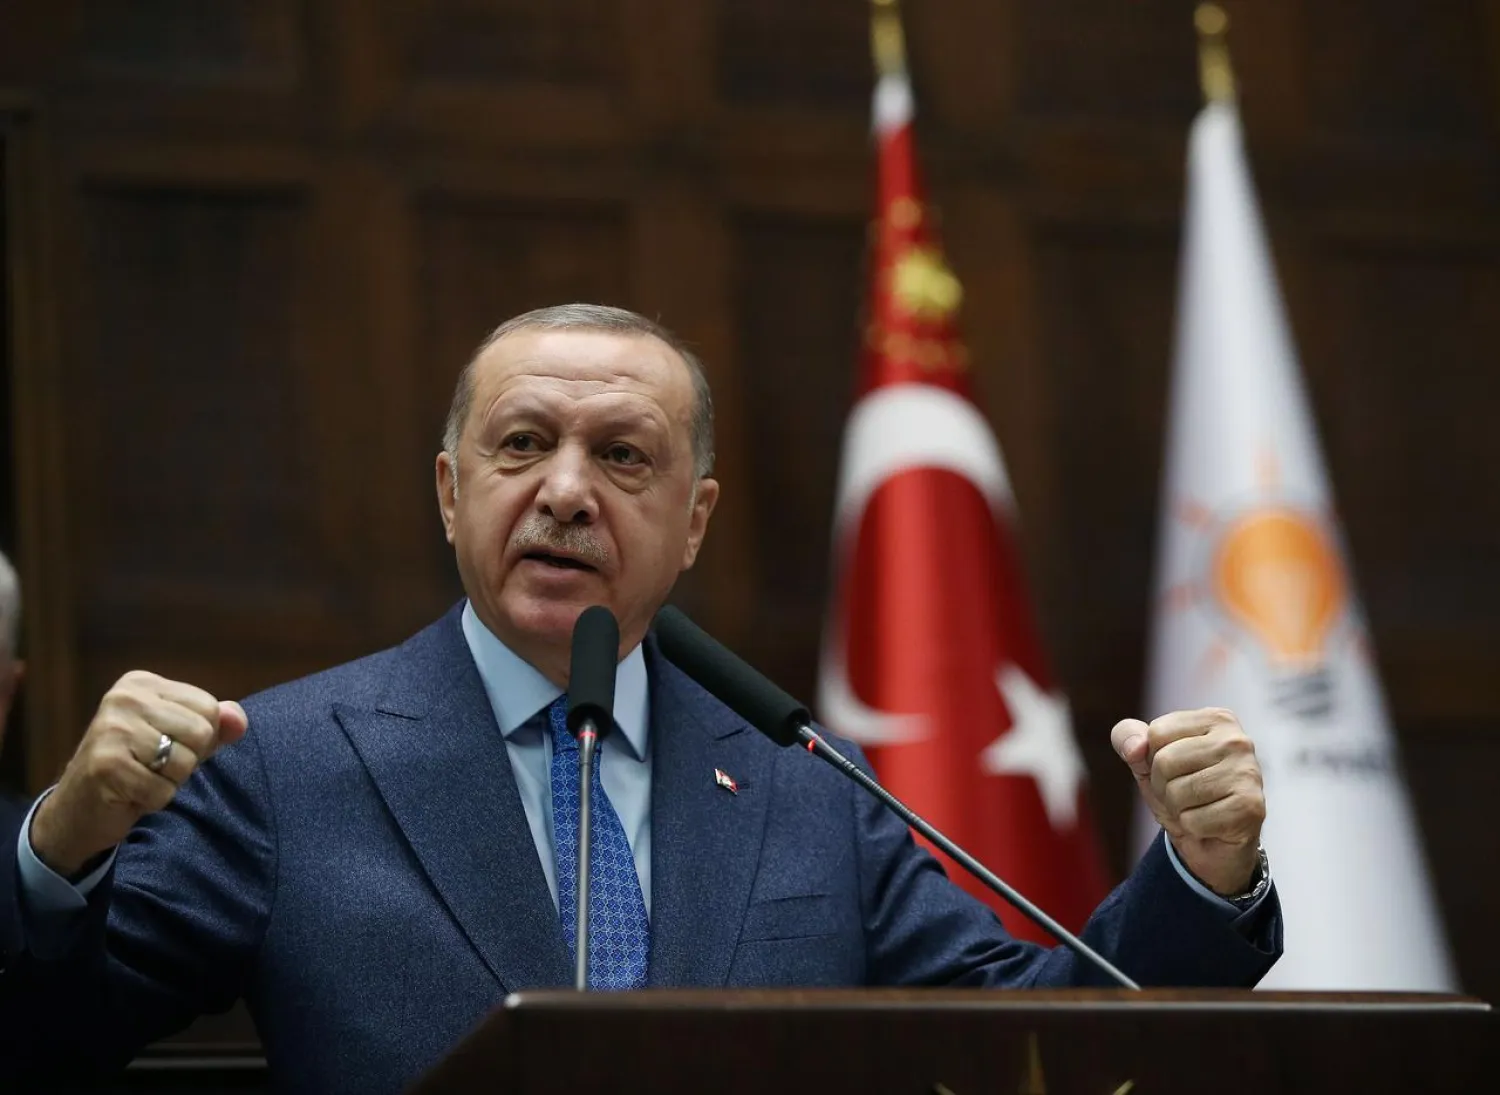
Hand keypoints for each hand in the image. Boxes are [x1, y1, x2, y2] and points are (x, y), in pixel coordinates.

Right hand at [30, 671, 247, 876]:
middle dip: (187, 760)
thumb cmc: (137, 766)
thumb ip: (214, 724)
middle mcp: (124, 698)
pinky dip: (154, 800)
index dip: (201, 737)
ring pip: (184, 763)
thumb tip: (239, 720)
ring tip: (142, 777)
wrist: (78, 808)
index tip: (167, 745)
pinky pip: (163, 791)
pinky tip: (130, 793)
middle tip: (154, 766)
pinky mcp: (106, 765)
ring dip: (170, 781)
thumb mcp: (179, 737)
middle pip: (201, 733)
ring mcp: (111, 730)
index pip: (208, 708)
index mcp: (141, 683)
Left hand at [1111, 708, 1264, 895]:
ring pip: (1177, 792)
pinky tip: (1211, 825)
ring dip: (1178, 809)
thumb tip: (1134, 748)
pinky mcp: (1251, 807)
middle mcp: (1238, 740)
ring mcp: (1248, 773)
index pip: (1156, 733)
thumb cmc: (1181, 790)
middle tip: (1184, 796)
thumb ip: (1128, 737)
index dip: (1152, 759)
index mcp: (1216, 719)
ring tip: (1198, 808)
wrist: (1213, 842)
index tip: (1174, 770)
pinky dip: (1193, 828)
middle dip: (1163, 786)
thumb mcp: (1145, 758)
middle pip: (1165, 761)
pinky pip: (1193, 820)